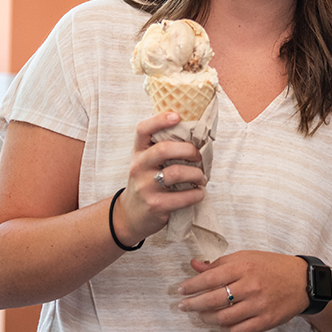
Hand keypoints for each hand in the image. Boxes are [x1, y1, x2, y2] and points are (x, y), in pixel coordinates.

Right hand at [112, 111, 205, 246]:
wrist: (129, 216)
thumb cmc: (146, 182)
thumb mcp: (146, 162)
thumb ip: (161, 147)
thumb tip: (195, 133)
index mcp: (138, 151)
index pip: (143, 129)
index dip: (159, 119)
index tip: (177, 116)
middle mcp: (138, 166)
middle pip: (163, 149)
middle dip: (188, 150)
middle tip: (198, 156)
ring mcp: (145, 187)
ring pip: (176, 173)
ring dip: (196, 174)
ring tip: (202, 178)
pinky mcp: (155, 205)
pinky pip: (182, 197)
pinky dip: (196, 194)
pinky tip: (198, 193)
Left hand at [177, 251, 308, 331]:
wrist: (301, 281)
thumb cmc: (270, 266)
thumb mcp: (246, 257)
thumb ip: (220, 263)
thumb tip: (195, 265)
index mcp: (243, 266)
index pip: (210, 278)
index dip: (192, 286)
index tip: (180, 290)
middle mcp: (250, 286)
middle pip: (213, 300)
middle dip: (193, 305)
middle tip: (183, 306)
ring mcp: (258, 305)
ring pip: (223, 318)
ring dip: (207, 318)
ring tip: (201, 315)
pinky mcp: (265, 321)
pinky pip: (238, 331)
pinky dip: (225, 330)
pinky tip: (220, 324)